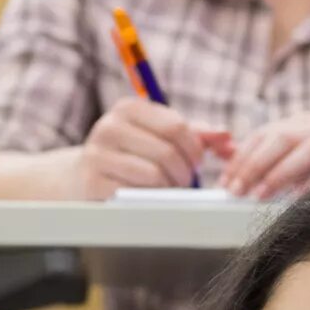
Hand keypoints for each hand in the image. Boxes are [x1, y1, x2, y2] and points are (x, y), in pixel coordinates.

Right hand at [74, 98, 233, 198]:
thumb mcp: (158, 136)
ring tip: (169, 189)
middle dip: (185, 172)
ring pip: (153, 175)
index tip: (197, 162)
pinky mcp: (92, 183)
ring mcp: (98, 155)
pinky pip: (135, 195)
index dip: (195, 149)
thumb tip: (227, 137)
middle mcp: (109, 127)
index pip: (176, 126)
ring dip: (169, 188)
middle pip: (167, 152)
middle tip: (186, 181)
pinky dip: (150, 200)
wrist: (82, 176)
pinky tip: (150, 198)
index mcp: (128, 108)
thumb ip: (195, 133)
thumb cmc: (131, 154)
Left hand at [220, 113, 309, 201]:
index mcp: (299, 123)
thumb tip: (226, 166)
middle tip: (236, 191)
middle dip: (253, 165)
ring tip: (259, 195)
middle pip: (279, 137)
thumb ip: (264, 163)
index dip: (240, 158)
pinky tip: (297, 197)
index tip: (224, 183)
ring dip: (278, 172)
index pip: (262, 134)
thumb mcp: (293, 166)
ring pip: (304, 147)